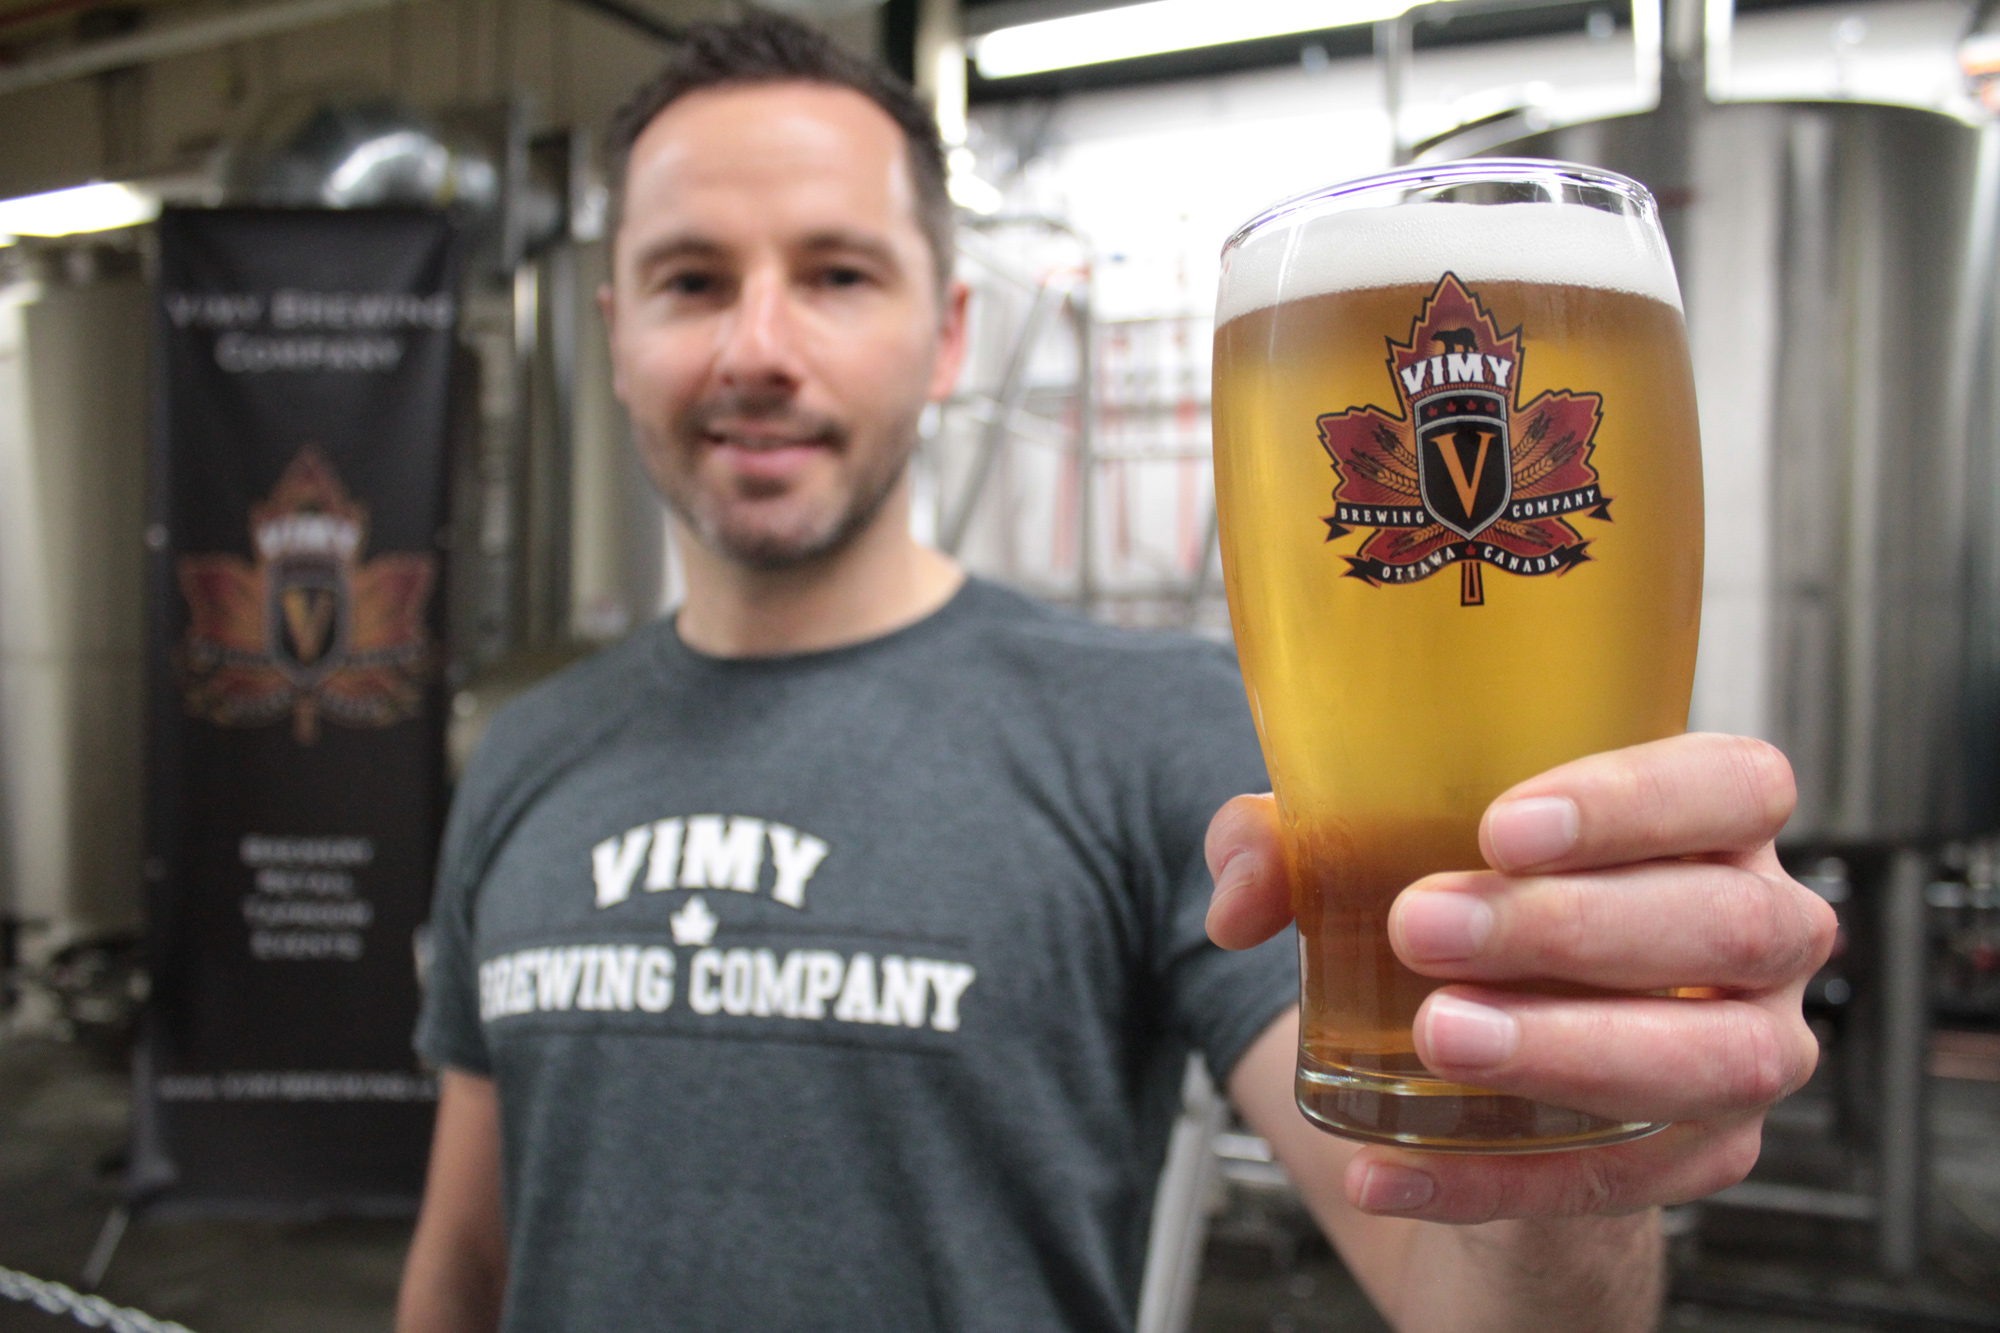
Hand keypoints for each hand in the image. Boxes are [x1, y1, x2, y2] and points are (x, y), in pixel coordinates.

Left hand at [1205, 732, 1835, 1223]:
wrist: (1491, 1058)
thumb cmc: (1465, 910)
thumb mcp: (1368, 851)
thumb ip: (1290, 842)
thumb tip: (1240, 889)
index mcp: (1707, 822)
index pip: (1732, 785)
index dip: (1636, 802)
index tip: (1503, 827)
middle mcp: (1759, 931)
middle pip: (1727, 923)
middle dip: (1570, 926)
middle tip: (1426, 928)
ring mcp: (1748, 1048)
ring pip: (1718, 1058)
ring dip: (1573, 1048)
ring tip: (1441, 1038)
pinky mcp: (1703, 1155)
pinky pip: (1624, 1180)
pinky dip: (1498, 1181)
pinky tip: (1394, 1168)